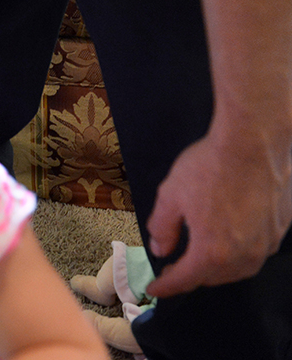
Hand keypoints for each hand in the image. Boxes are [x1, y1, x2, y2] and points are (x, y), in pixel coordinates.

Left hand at [146, 128, 291, 297]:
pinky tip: (227, 241)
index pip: (186, 280)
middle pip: (214, 278)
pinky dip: (237, 254)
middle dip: (192, 276)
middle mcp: (244, 256)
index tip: (154, 289)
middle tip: (173, 268)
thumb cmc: (209, 167)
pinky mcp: (280, 229)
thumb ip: (163, 227)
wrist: (253, 143)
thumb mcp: (171, 196)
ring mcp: (266, 244)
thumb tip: (161, 249)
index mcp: (213, 252)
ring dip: (216, 269)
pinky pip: (255, 253)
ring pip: (238, 270)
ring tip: (198, 258)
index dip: (167, 287)